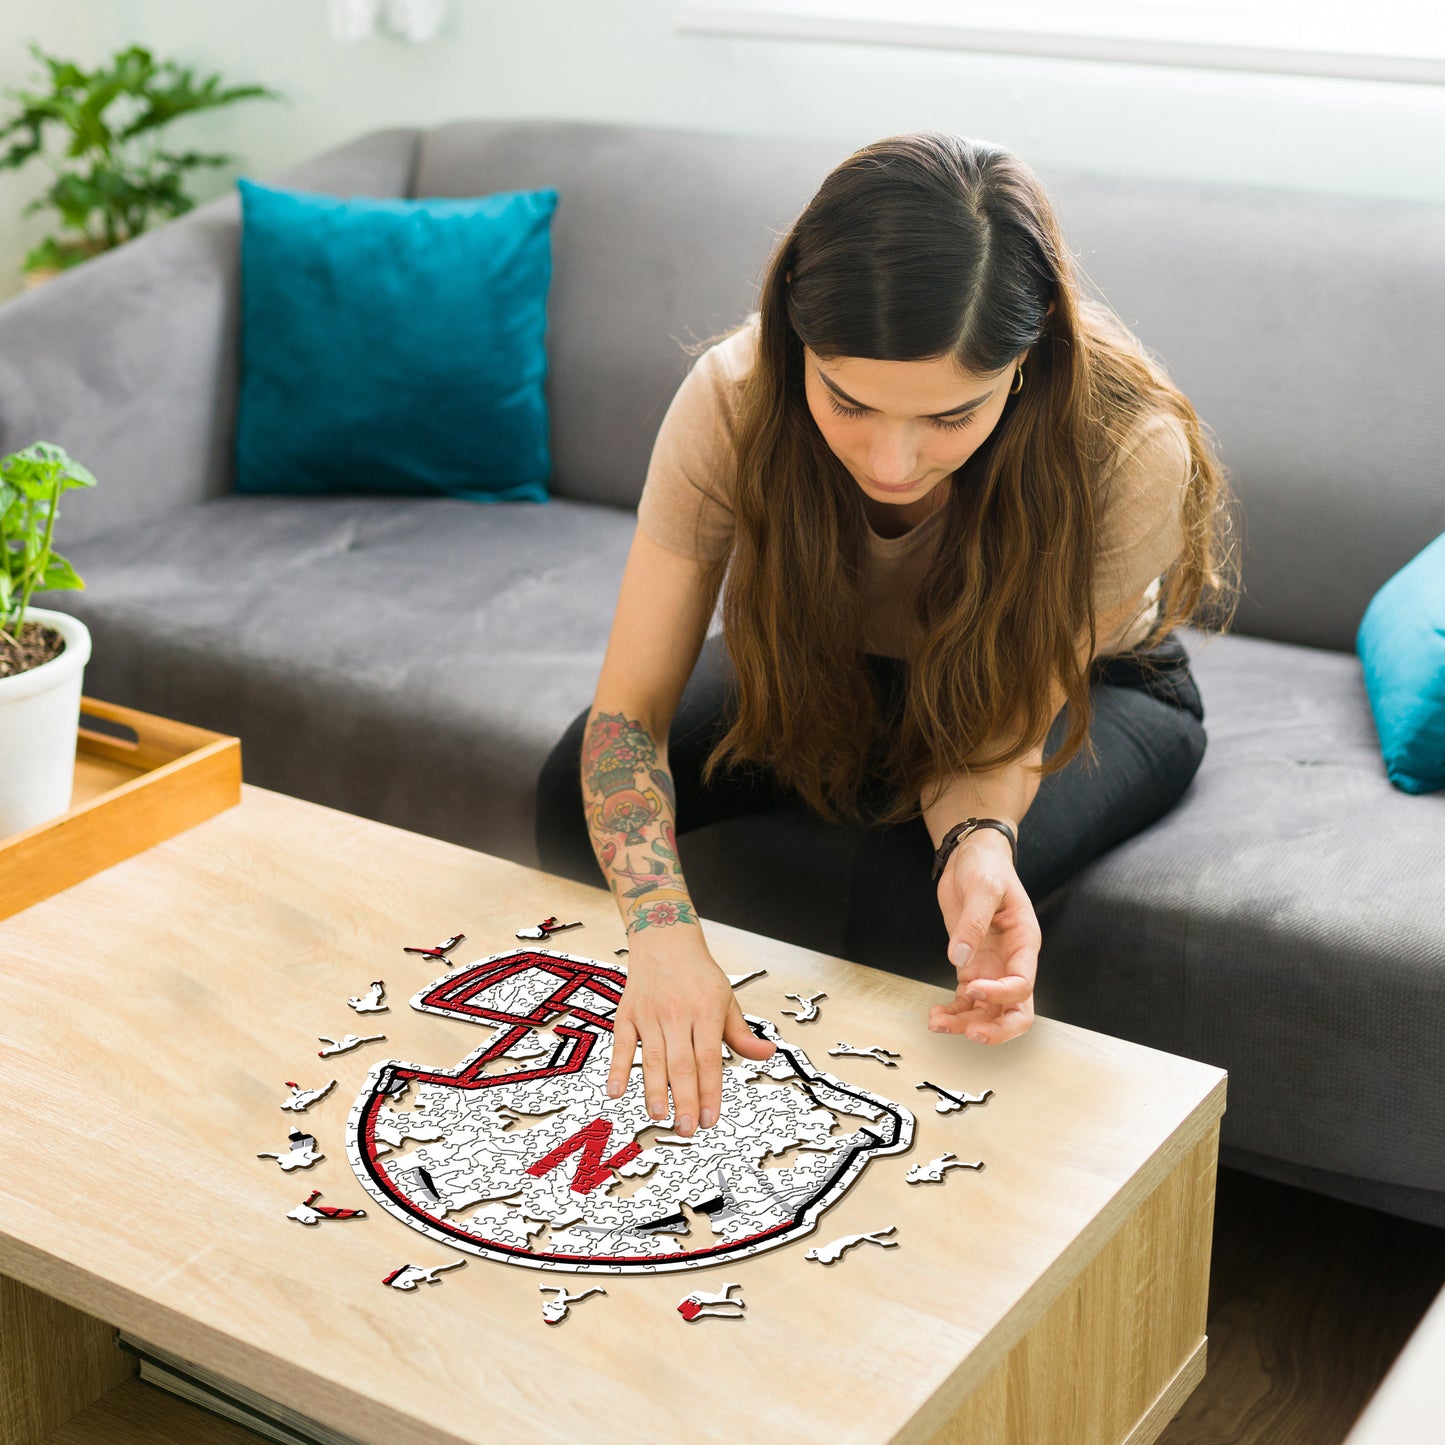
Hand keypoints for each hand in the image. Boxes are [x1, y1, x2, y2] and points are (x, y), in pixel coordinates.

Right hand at [605, 931, 774, 1134]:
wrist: (664, 938)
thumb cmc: (698, 973)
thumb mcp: (726, 998)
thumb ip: (741, 1033)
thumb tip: (766, 1055)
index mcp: (706, 1011)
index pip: (709, 1060)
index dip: (710, 1092)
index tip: (710, 1120)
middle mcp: (677, 1014)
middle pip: (682, 1064)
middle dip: (684, 1100)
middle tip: (686, 1130)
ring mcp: (650, 1014)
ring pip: (653, 1058)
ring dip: (655, 1091)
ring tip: (660, 1117)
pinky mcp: (627, 1014)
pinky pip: (622, 1045)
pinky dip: (618, 1069)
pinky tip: (616, 1092)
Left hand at [929, 829, 1039, 1043]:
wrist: (971, 857)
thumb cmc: (986, 867)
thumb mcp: (982, 888)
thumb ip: (973, 923)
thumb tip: (959, 958)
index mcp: (1024, 943)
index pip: (1022, 982)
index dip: (999, 993)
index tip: (970, 986)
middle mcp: (1011, 961)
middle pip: (1016, 1010)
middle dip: (996, 1028)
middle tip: (970, 1033)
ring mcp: (992, 968)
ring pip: (988, 1012)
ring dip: (966, 1024)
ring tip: (937, 1022)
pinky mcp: (971, 967)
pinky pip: (967, 1001)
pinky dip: (953, 1012)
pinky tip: (936, 1015)